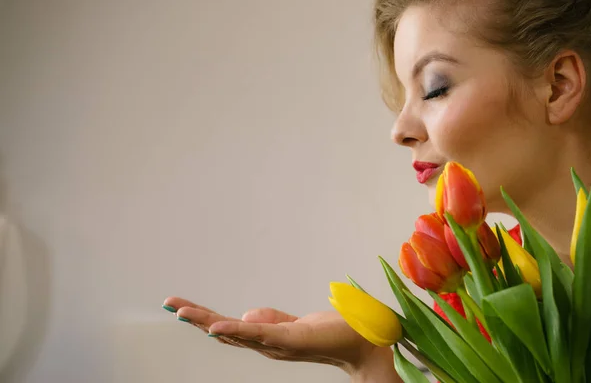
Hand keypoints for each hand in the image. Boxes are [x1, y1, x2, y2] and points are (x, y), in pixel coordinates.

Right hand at [162, 297, 388, 373]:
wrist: (362, 341)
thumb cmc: (331, 332)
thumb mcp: (294, 324)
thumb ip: (272, 320)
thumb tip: (247, 315)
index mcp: (265, 339)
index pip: (229, 326)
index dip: (204, 317)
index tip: (179, 305)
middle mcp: (266, 345)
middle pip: (224, 331)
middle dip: (196, 318)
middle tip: (169, 304)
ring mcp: (276, 344)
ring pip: (235, 332)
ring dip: (206, 322)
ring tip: (181, 312)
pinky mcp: (290, 339)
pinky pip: (259, 334)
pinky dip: (236, 330)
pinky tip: (216, 327)